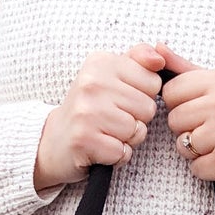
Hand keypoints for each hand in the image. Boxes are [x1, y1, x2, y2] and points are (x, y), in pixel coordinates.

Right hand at [34, 43, 165, 190]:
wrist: (54, 141)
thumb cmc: (89, 109)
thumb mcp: (110, 76)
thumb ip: (137, 61)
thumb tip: (160, 58)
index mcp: (100, 62)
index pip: (152, 81)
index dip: (143, 97)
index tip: (121, 101)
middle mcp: (92, 83)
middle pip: (147, 107)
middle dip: (137, 120)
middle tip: (113, 121)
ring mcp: (86, 112)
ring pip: (137, 130)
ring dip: (127, 140)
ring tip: (107, 135)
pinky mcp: (84, 140)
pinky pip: (123, 152)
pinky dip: (117, 156)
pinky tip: (102, 150)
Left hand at [154, 43, 214, 196]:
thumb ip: (187, 69)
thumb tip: (157, 49)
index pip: (171, 91)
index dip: (178, 105)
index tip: (197, 110)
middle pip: (174, 119)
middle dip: (185, 129)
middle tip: (209, 130)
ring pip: (183, 144)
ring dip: (194, 151)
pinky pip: (196, 167)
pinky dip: (205, 169)